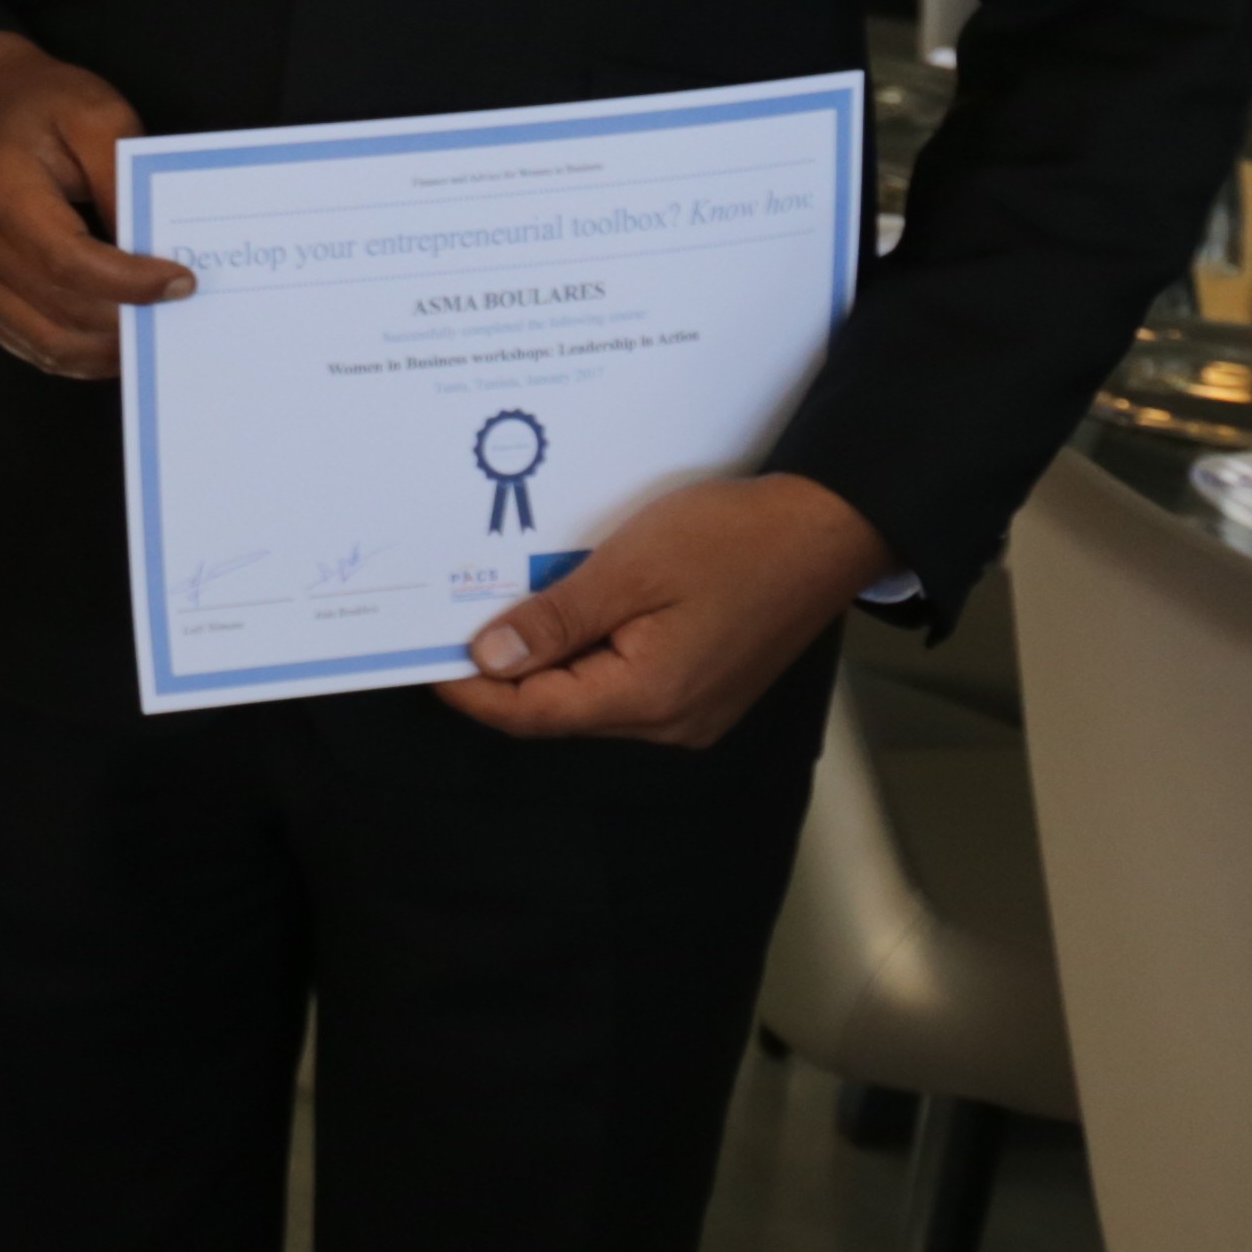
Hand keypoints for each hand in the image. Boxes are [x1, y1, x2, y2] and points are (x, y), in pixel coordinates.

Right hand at [0, 32, 183, 379]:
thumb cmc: (47, 110)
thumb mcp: (99, 117)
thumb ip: (124, 178)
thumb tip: (151, 249)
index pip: (67, 258)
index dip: (128, 282)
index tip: (182, 282)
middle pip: (59, 306)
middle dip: (126, 320)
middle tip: (179, 314)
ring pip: (45, 340)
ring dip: (106, 349)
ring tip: (152, 333)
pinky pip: (30, 344)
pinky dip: (80, 354)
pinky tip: (115, 339)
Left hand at [437, 471, 892, 748]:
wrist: (829, 529)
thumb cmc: (734, 539)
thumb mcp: (630, 568)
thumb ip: (557, 619)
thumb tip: (489, 658)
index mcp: (649, 699)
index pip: (533, 714)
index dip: (472, 691)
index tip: (423, 660)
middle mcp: (670, 722)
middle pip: (559, 711)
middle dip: (502, 674)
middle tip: (450, 626)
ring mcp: (691, 709)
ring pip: (591, 697)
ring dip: (545, 660)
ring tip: (499, 611)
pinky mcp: (704, 687)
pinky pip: (625, 682)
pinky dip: (586, 653)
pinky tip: (564, 613)